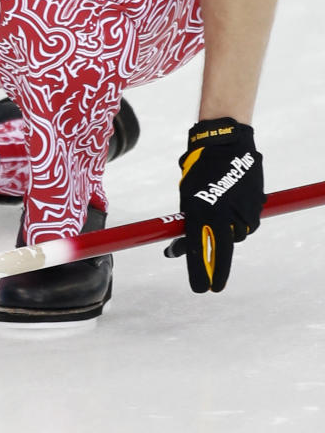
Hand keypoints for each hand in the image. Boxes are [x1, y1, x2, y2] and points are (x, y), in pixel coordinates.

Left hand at [172, 119, 264, 292]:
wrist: (226, 144)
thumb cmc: (199, 170)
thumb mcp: (187, 195)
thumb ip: (185, 223)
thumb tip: (175, 249)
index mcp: (199, 209)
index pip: (197, 248)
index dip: (198, 271)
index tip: (199, 288)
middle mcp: (221, 212)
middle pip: (222, 252)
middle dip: (217, 272)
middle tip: (213, 287)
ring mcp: (241, 210)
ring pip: (236, 236)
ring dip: (228, 235)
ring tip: (222, 214)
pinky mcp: (256, 206)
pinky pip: (247, 223)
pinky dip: (240, 222)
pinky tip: (234, 207)